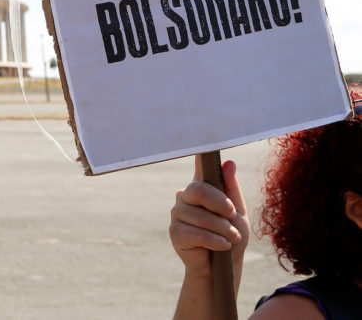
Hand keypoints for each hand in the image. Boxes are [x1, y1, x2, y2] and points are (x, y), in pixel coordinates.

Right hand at [169, 158, 249, 279]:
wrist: (222, 267)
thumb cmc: (231, 237)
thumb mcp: (238, 214)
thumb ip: (232, 190)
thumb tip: (229, 163)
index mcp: (202, 188)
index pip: (199, 167)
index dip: (199, 155)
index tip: (200, 144)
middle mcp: (185, 196)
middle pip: (199, 190)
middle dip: (220, 204)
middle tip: (233, 215)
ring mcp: (177, 213)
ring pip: (201, 216)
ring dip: (223, 229)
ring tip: (231, 238)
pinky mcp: (175, 232)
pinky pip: (196, 233)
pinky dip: (215, 241)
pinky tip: (221, 246)